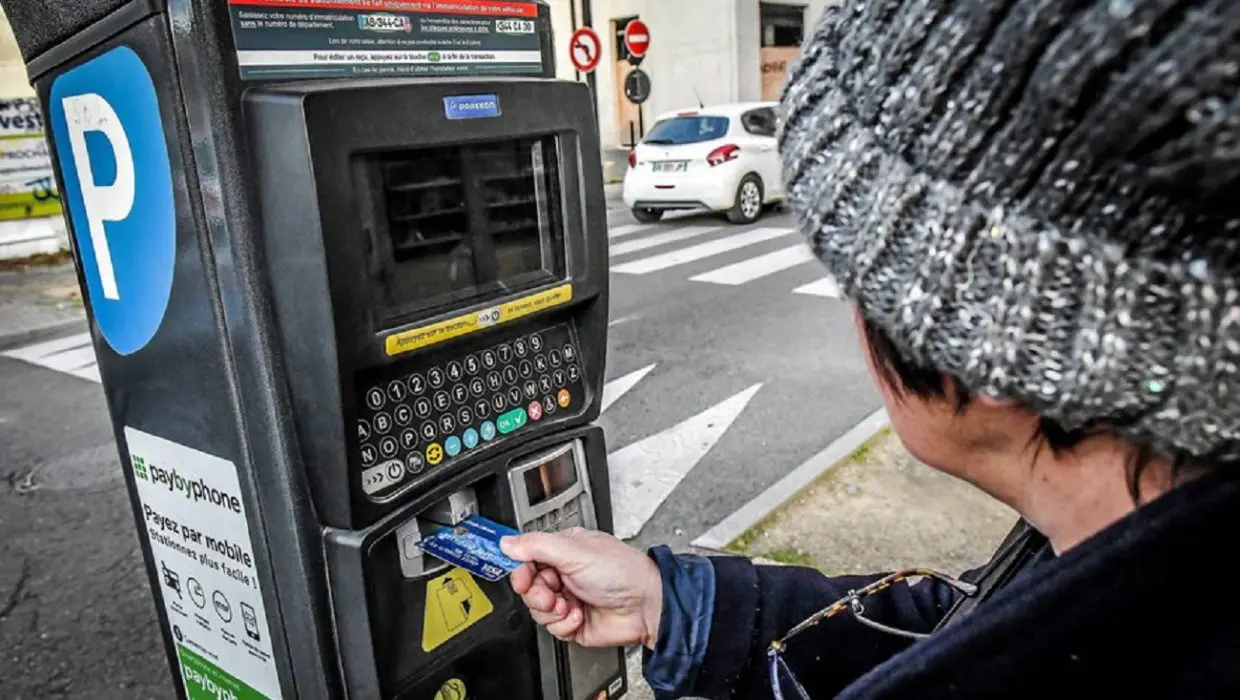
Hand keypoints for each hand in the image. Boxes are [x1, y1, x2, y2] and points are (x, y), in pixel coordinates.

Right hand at [500, 528, 661, 649]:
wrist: (646, 605)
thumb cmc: (623, 571)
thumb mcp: (575, 551)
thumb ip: (537, 545)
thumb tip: (508, 542)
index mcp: (563, 551)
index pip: (526, 558)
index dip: (519, 569)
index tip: (521, 576)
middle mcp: (564, 574)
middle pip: (528, 587)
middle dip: (537, 593)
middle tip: (549, 593)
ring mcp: (568, 599)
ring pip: (537, 610)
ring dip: (552, 610)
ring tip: (570, 603)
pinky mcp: (572, 622)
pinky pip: (552, 628)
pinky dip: (565, 624)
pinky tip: (580, 614)